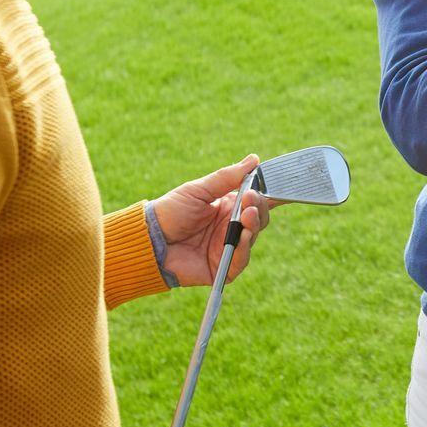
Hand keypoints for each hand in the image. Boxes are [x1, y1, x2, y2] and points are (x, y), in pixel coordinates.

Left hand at [151, 155, 271, 286]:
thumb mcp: (198, 190)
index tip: (277, 185)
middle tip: (251, 198)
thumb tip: (254, 160)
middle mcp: (231, 226)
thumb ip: (226, 178)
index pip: (256, 199)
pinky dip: (244, 248)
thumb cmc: (170, 212)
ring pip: (253, 236)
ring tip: (248, 214)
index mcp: (228, 206)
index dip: (269, 194)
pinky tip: (242, 236)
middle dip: (260, 206)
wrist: (149, 241)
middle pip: (260, 217)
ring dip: (254, 224)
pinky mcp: (224, 267)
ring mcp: (229, 247)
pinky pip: (242, 259)